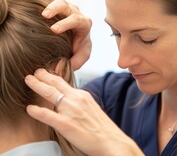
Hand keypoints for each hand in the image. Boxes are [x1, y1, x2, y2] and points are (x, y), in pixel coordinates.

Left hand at [25, 69, 143, 155]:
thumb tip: (69, 100)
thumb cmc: (103, 128)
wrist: (112, 141)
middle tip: (33, 72)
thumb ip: (79, 102)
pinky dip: (37, 111)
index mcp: (83, 95)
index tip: (45, 74)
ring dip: (37, 86)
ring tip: (28, 80)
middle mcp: (77, 99)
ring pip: (50, 94)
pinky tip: (30, 108)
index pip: (64, 82)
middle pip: (56, 83)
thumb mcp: (92, 108)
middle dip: (43, 75)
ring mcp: (71, 111)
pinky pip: (48, 115)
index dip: (52, 77)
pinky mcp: (66, 124)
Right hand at [27, 0, 91, 69]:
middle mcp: (73, 12)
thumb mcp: (81, 56)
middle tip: (45, 15)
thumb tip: (63, 66)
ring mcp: (62, 7)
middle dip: (55, 8)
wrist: (74, 42)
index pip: (77, 20)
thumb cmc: (78, 48)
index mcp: (83, 23)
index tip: (54, 30)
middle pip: (66, 5)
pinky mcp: (51, 3)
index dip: (66, 23)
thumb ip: (77, 60)